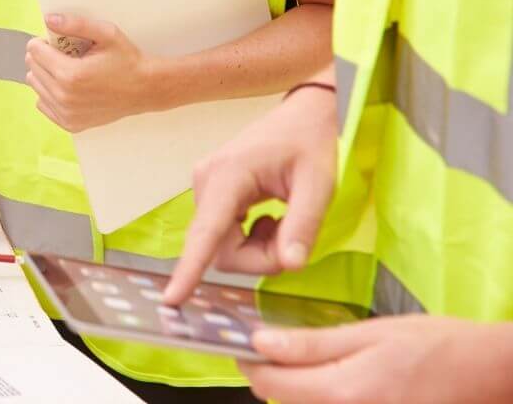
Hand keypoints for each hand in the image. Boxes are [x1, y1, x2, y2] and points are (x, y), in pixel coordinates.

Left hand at [24, 14, 152, 131]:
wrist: (144, 90)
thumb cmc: (127, 60)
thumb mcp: (106, 33)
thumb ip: (76, 24)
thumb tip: (49, 19)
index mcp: (71, 74)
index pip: (34, 51)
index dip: (44, 41)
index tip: (58, 42)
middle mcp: (65, 97)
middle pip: (32, 68)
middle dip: (44, 57)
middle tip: (66, 55)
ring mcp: (66, 113)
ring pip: (35, 86)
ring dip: (46, 74)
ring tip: (68, 70)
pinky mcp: (69, 124)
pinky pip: (42, 104)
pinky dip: (50, 93)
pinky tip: (67, 86)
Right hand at [164, 84, 337, 303]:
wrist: (301, 114)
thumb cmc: (309, 143)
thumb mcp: (319, 184)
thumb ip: (304, 225)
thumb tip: (290, 264)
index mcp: (229, 175)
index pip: (207, 232)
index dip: (189, 268)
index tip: (171, 298)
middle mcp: (207, 181)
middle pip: (221, 249)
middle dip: (260, 257)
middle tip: (293, 237)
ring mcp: (205, 186)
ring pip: (223, 246)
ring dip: (257, 248)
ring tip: (282, 220)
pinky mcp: (211, 192)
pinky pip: (224, 235)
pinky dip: (251, 238)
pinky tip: (269, 216)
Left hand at [240, 315, 512, 403]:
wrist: (487, 375)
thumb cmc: (434, 346)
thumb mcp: (369, 332)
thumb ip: (313, 342)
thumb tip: (262, 342)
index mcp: (345, 392)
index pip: (273, 385)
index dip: (250, 364)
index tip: (242, 346)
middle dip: (271, 379)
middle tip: (267, 351)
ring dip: (296, 393)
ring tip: (298, 366)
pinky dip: (322, 401)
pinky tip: (330, 384)